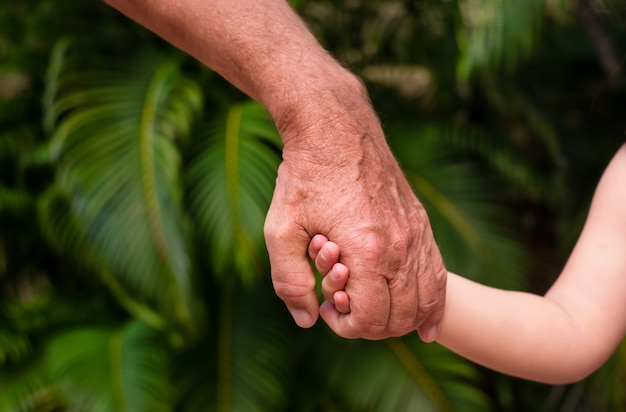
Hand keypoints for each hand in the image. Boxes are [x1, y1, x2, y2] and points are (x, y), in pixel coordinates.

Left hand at [264, 73, 446, 340]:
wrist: (336, 127)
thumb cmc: (304, 177)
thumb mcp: (280, 230)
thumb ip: (289, 281)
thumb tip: (307, 320)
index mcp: (367, 252)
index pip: (371, 319)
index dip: (347, 326)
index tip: (327, 307)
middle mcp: (401, 247)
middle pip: (402, 316)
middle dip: (372, 326)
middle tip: (346, 307)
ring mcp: (417, 233)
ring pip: (427, 299)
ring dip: (403, 319)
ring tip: (377, 314)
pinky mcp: (421, 222)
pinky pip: (438, 274)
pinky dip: (433, 302)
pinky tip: (427, 323)